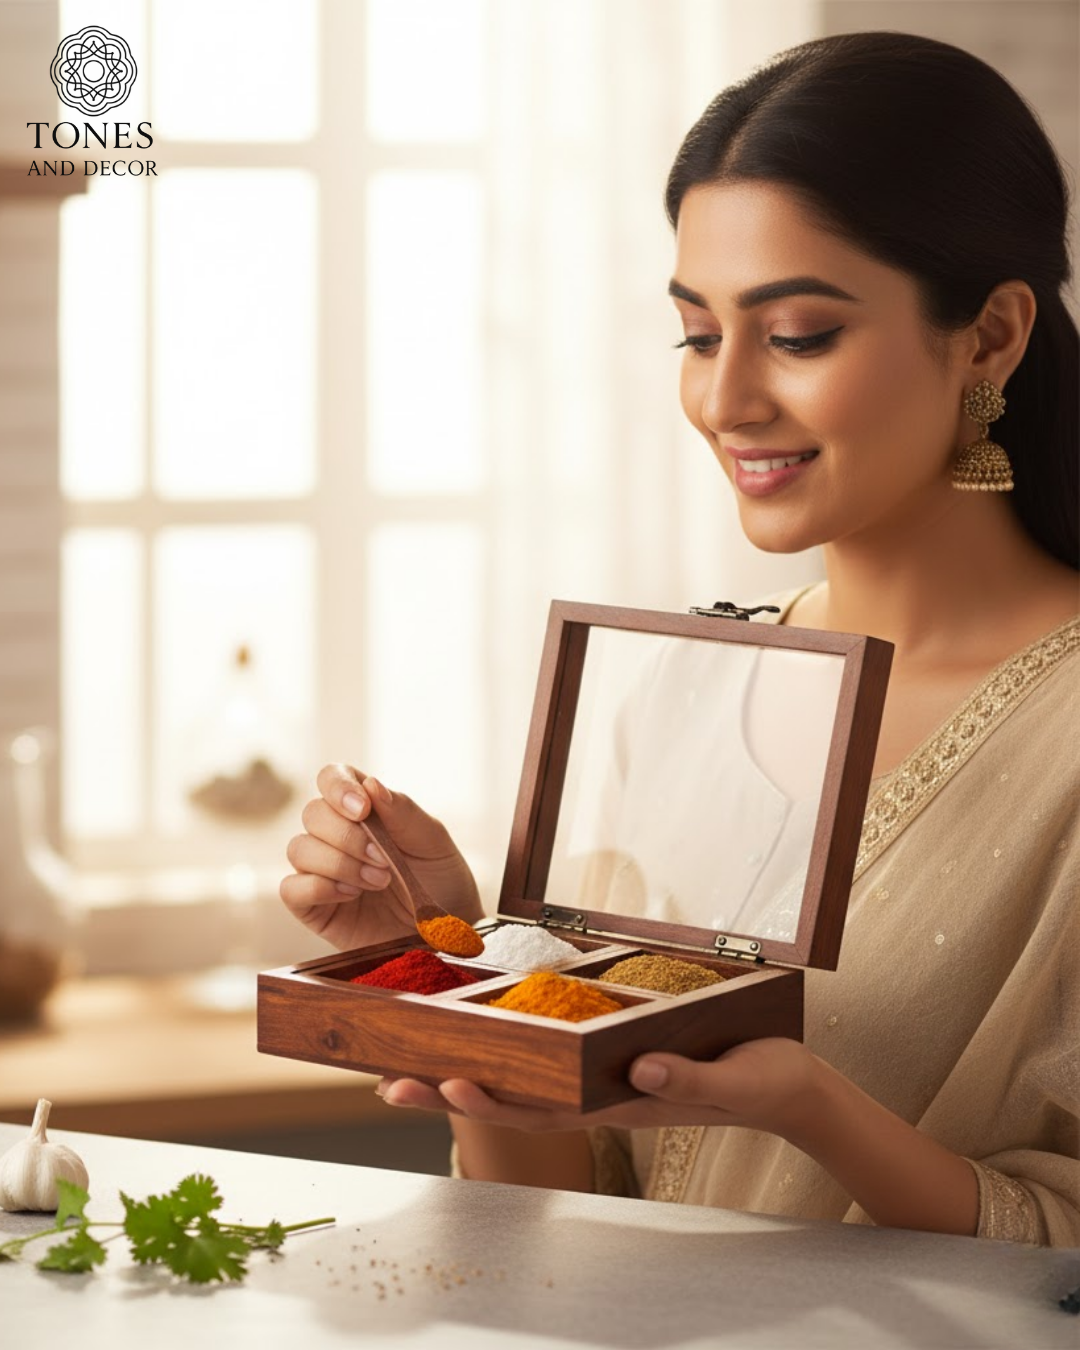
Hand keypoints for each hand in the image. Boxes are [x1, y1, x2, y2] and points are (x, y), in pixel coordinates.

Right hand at [280, 763, 483, 951]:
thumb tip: (370, 784)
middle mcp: (336, 835)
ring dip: (340, 863)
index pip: (331, 777)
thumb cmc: (441, 881)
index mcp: (364, 809)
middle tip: (384, 859)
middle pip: (313, 813)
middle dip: (348, 836)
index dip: (338, 786)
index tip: (363, 809)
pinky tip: (352, 895)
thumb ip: (402, 811)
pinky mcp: (314, 907)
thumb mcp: (432, 840)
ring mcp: (322, 870)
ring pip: (299, 848)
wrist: (446, 933)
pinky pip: (291, 888)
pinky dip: (319, 887)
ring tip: (379, 881)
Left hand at [377, 1037, 825, 1140]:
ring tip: (413, 1068)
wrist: (783, 1083)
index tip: (449, 1082)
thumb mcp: (730, 1080)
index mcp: (621, 1103)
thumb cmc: (758, 1082)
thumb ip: (688, 1078)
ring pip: (523, 1084)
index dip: (494, 1100)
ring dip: (468, 1075)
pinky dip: (511, 1054)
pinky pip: (550, 1062)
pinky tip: (485, 1041)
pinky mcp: (612, 1061)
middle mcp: (600, 1096)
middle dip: (452, 1092)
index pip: (544, 1110)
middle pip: (514, 1100)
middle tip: (393, 1083)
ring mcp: (602, 1082)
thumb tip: (641, 1066)